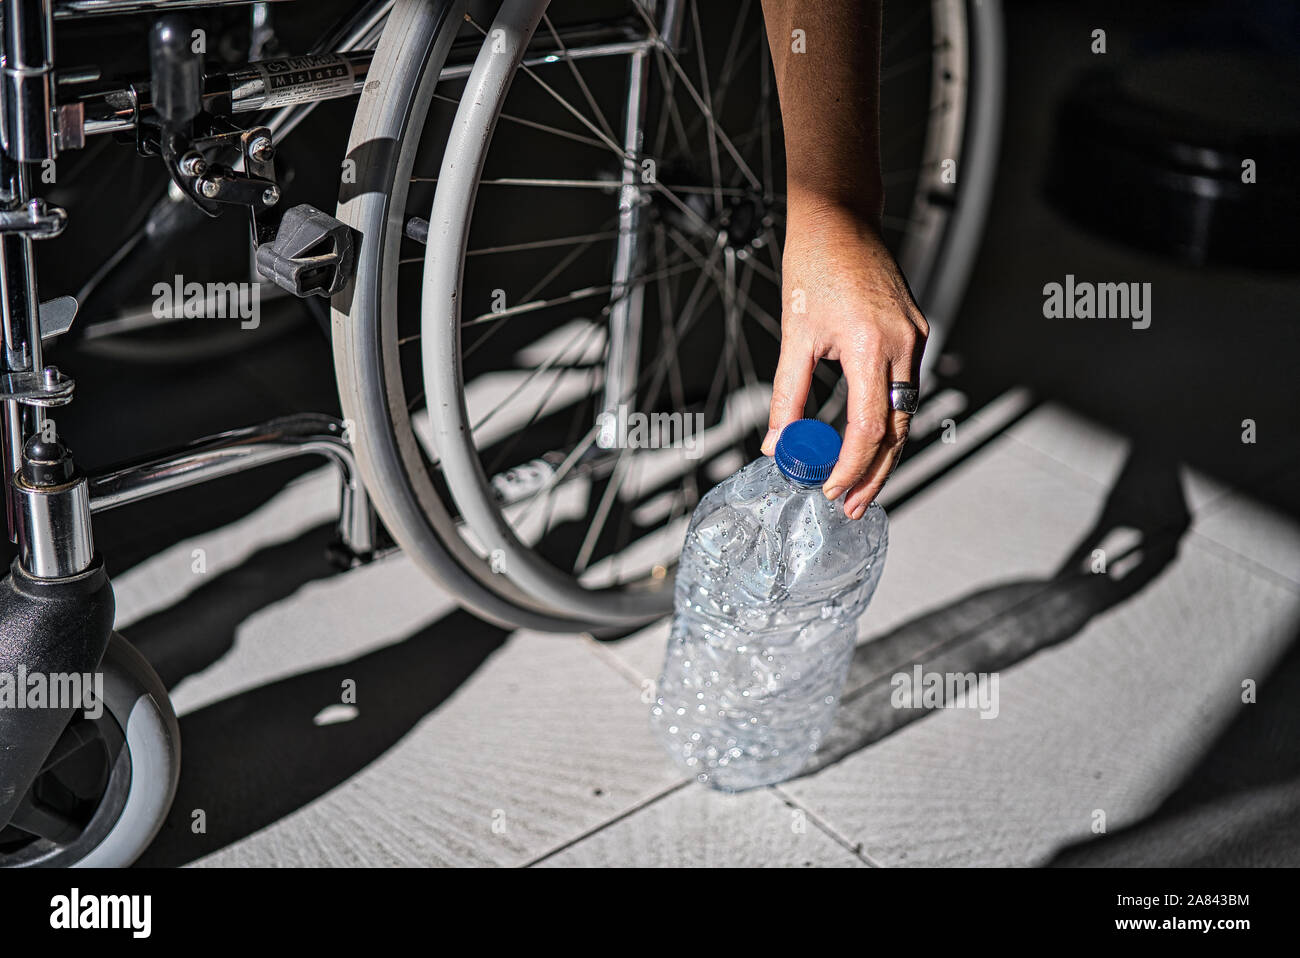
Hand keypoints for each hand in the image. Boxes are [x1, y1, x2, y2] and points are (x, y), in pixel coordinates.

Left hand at [761, 202, 927, 518]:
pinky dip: (889, 420)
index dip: (850, 467)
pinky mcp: (915, 332)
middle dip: (874, 474)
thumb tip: (778, 443)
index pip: (867, 428)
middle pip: (897, 431)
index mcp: (869, 345)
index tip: (829, 489)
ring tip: (858, 485)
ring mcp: (914, 337)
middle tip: (850, 505)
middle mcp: (902, 343)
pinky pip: (906, 388)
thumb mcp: (794, 335)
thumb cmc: (815, 263)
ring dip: (883, 453)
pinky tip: (869, 442)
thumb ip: (788, 395)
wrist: (841, 216)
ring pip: (906, 413)